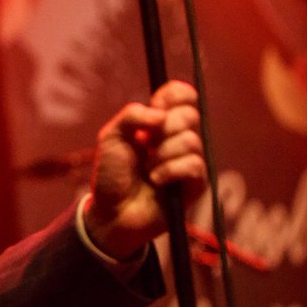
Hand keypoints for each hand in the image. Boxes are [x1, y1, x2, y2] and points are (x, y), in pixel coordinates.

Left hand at [83, 80, 208, 259]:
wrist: (112, 212)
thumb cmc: (111, 174)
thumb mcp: (111, 138)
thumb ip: (131, 116)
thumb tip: (159, 114)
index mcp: (159, 123)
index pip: (182, 96)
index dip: (175, 94)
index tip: (159, 103)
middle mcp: (177, 138)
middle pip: (190, 115)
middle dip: (164, 128)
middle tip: (146, 144)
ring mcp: (188, 160)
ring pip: (190, 140)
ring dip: (162, 154)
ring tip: (148, 169)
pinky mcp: (195, 184)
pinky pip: (194, 165)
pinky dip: (170, 171)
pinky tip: (156, 180)